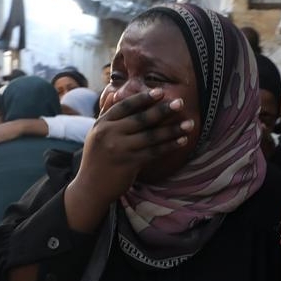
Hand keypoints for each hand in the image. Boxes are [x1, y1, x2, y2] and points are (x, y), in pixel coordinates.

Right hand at [64, 88, 190, 231]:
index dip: (143, 98)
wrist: (90, 187)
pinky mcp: (129, 164)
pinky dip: (169, 146)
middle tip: (180, 102)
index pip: (125, 106)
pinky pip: (154, 152)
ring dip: (172, 129)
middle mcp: (109, 134)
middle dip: (162, 110)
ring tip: (190, 124)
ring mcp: (119, 149)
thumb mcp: (96, 134)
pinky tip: (182, 141)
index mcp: (102, 124)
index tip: (160, 92)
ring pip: (151, 136)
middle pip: (141, 119)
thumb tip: (114, 92)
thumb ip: (106, 113)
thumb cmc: (97, 158)